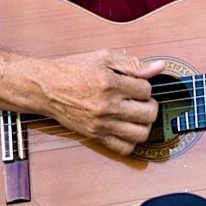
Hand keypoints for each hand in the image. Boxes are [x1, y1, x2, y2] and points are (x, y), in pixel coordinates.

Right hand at [37, 50, 165, 155]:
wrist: (46, 88)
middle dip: (150, 105)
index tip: (137, 85)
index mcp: (110, 84)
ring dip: (144, 124)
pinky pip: (123, 148)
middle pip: (149, 113)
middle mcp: (107, 106)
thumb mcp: (104, 58)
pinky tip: (127, 128)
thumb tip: (158, 67)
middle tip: (141, 100)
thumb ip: (133, 64)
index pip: (146, 89)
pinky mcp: (95, 136)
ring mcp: (101, 124)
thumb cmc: (74, 70)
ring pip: (141, 133)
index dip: (146, 86)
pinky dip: (131, 141)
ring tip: (136, 115)